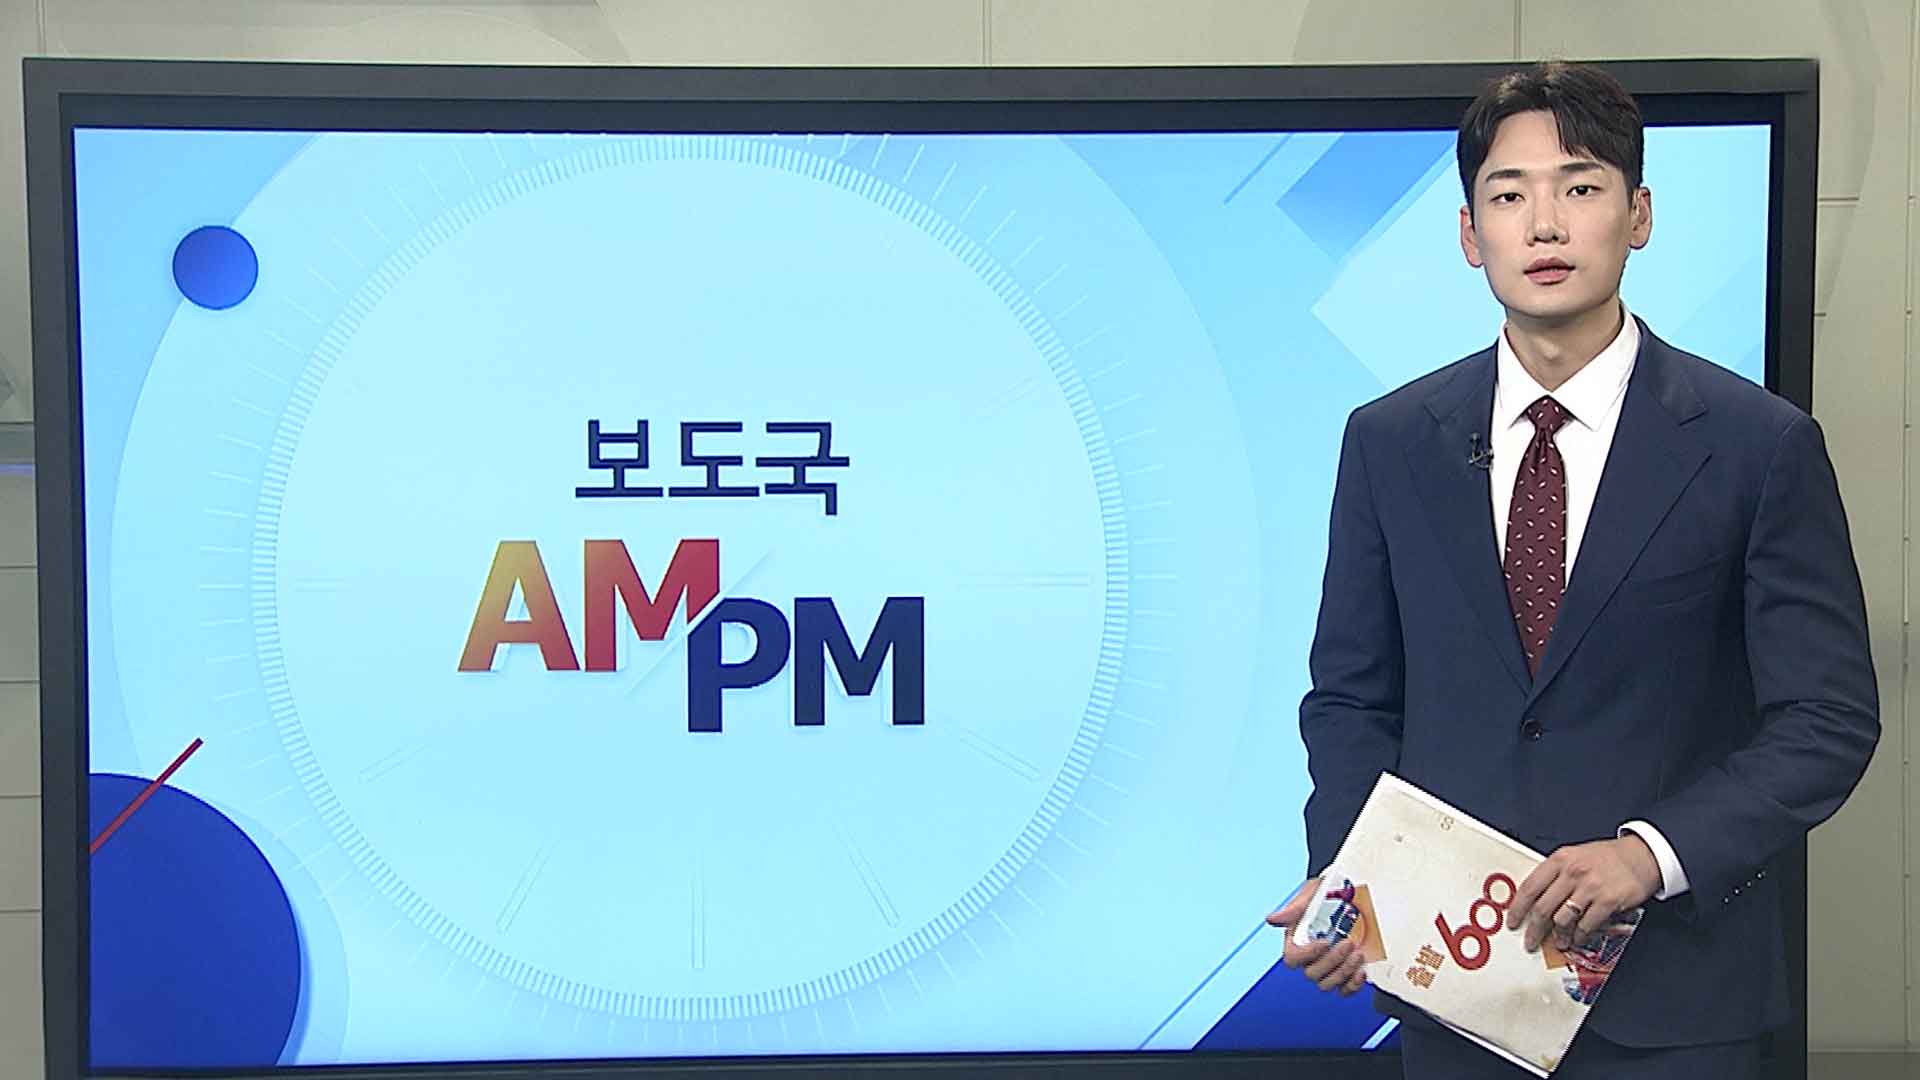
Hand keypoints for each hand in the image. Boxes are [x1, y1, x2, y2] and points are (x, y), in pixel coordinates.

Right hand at [1267, 877, 1367, 995]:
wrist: (1347, 896)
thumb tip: (1272, 919)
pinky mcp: (1344, 973)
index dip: (1308, 954)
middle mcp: (1309, 957)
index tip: (1325, 942)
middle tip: (1348, 942)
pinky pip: (1344, 990)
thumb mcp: (1310, 896)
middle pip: (1312, 974)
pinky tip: (1361, 969)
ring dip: (1344, 971)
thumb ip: (1293, 909)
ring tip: (1358, 954)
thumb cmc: (1324, 895)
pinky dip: (1354, 985)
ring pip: (1327, 984)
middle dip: (1333, 960)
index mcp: (1296, 940)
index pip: (1292, 958)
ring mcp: (1327, 967)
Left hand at [1506, 836, 1661, 952]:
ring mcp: (1590, 887)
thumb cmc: (1606, 858)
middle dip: (1534, 929)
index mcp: (1560, 859)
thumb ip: (1555, 874)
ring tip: (1558, 942)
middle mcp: (1572, 872)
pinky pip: (1586, 926)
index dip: (1518, 908)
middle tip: (1530, 941)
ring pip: (1562, 920)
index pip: (1530, 887)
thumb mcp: (1575, 856)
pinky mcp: (1607, 901)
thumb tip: (1535, 899)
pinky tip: (1577, 938)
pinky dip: (1579, 936)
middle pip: (1543, 908)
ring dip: (1558, 936)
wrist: (1641, 856)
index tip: (1513, 921)